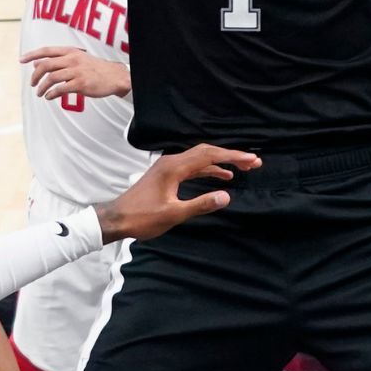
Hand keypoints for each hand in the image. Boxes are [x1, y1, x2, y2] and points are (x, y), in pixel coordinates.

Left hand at [21, 46, 130, 100]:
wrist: (114, 76)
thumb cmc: (94, 68)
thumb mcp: (77, 59)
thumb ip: (58, 60)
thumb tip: (36, 63)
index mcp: (70, 51)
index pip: (46, 50)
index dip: (32, 54)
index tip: (21, 60)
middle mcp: (72, 59)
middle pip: (45, 65)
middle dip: (35, 75)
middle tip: (32, 83)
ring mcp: (76, 71)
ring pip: (51, 78)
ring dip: (42, 87)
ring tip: (39, 93)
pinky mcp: (81, 84)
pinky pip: (61, 89)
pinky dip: (52, 94)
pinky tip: (49, 97)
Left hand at [96, 144, 260, 241]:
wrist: (117, 218)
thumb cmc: (142, 218)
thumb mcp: (174, 214)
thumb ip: (200, 204)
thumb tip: (226, 196)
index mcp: (174, 168)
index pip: (209, 156)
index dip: (233, 156)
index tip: (252, 159)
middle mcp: (172, 162)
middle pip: (207, 152)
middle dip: (231, 156)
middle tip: (254, 162)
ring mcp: (169, 167)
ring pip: (201, 159)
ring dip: (222, 162)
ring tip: (244, 168)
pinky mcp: (167, 174)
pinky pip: (193, 166)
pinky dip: (209, 169)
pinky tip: (222, 176)